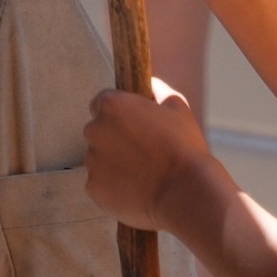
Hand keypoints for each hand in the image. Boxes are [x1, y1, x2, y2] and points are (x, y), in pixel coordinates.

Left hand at [82, 80, 215, 239]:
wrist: (184, 192)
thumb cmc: (183, 146)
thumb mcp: (176, 106)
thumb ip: (157, 89)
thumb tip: (149, 84)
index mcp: (111, 106)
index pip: (102, 102)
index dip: (118, 113)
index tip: (134, 125)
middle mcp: (94, 130)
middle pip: (98, 131)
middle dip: (115, 138)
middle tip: (143, 152)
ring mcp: (92, 161)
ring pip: (99, 159)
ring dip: (115, 164)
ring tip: (144, 174)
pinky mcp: (93, 188)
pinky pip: (101, 184)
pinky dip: (114, 187)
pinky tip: (137, 190)